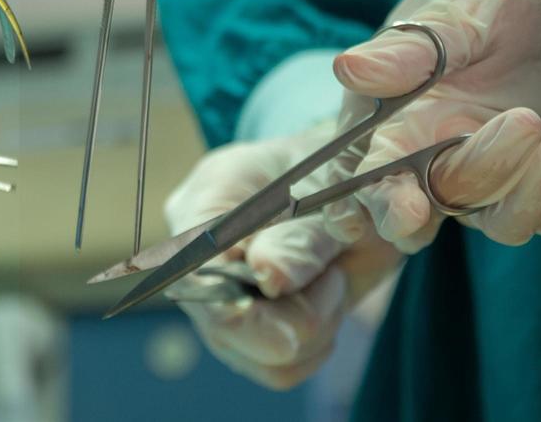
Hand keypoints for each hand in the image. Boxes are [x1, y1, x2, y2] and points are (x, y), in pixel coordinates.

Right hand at [165, 124, 402, 389]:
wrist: (345, 177)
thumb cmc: (330, 170)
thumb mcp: (326, 190)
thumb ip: (299, 235)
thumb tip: (270, 278)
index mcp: (198, 212)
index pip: (195, 278)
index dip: (241, 311)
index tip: (295, 319)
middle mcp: (197, 268)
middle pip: (228, 332)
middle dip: (298, 317)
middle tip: (332, 275)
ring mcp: (219, 308)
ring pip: (262, 361)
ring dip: (315, 330)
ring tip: (330, 279)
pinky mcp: (247, 337)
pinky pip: (281, 370)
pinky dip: (317, 346)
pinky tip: (325, 301)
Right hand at [325, 0, 540, 251]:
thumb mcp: (478, 7)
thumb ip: (417, 48)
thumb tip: (347, 70)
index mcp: (422, 109)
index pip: (383, 173)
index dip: (383, 202)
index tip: (406, 209)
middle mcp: (462, 148)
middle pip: (439, 205)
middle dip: (477, 179)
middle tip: (522, 123)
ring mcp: (520, 171)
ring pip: (504, 222)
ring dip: (529, 190)